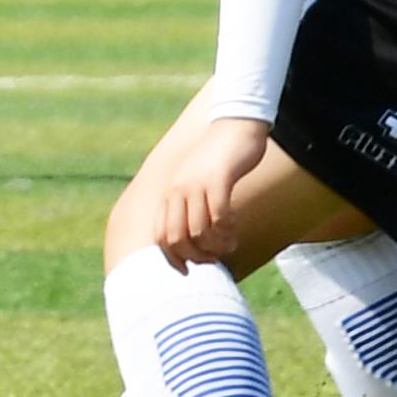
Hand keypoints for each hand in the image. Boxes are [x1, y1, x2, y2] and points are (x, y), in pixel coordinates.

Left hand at [150, 117, 272, 270]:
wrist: (235, 125)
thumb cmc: (219, 161)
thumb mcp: (197, 183)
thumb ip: (191, 206)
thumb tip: (194, 241)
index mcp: (169, 193)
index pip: (161, 236)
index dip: (173, 259)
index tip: (189, 270)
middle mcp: (177, 190)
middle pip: (176, 239)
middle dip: (197, 257)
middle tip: (216, 259)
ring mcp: (195, 184)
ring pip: (198, 232)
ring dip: (216, 246)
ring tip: (230, 244)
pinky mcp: (217, 179)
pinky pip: (218, 216)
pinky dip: (226, 230)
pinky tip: (234, 228)